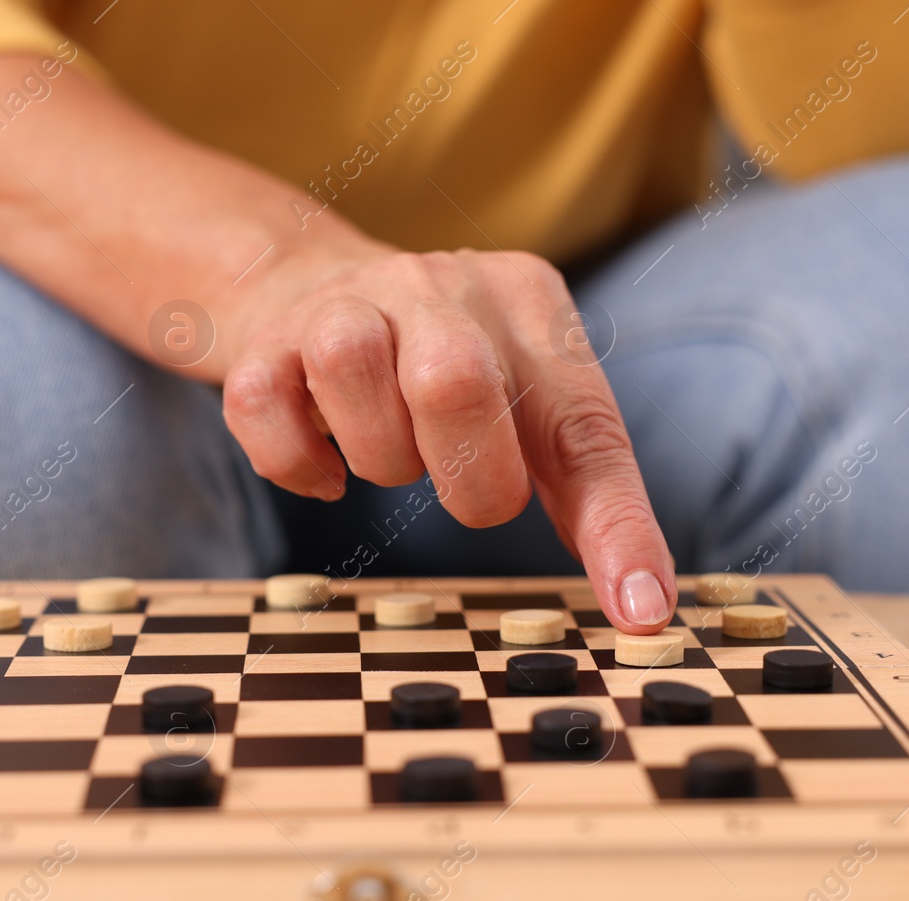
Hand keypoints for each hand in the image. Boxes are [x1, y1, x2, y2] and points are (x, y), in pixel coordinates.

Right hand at [222, 247, 675, 631]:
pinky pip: (265, 410)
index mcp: (526, 303)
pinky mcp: (264, 343)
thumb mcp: (531, 400)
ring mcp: (343, 305)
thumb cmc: (440, 366)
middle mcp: (437, 285)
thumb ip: (587, 490)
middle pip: (456, 381)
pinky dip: (296, 462)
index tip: (639, 612)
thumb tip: (644, 602)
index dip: (616, 528)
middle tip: (461, 488)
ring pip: (351, 370)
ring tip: (390, 456)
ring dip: (378, 456)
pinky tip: (328, 467)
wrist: (302, 282)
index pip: (585, 429)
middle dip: (467, 479)